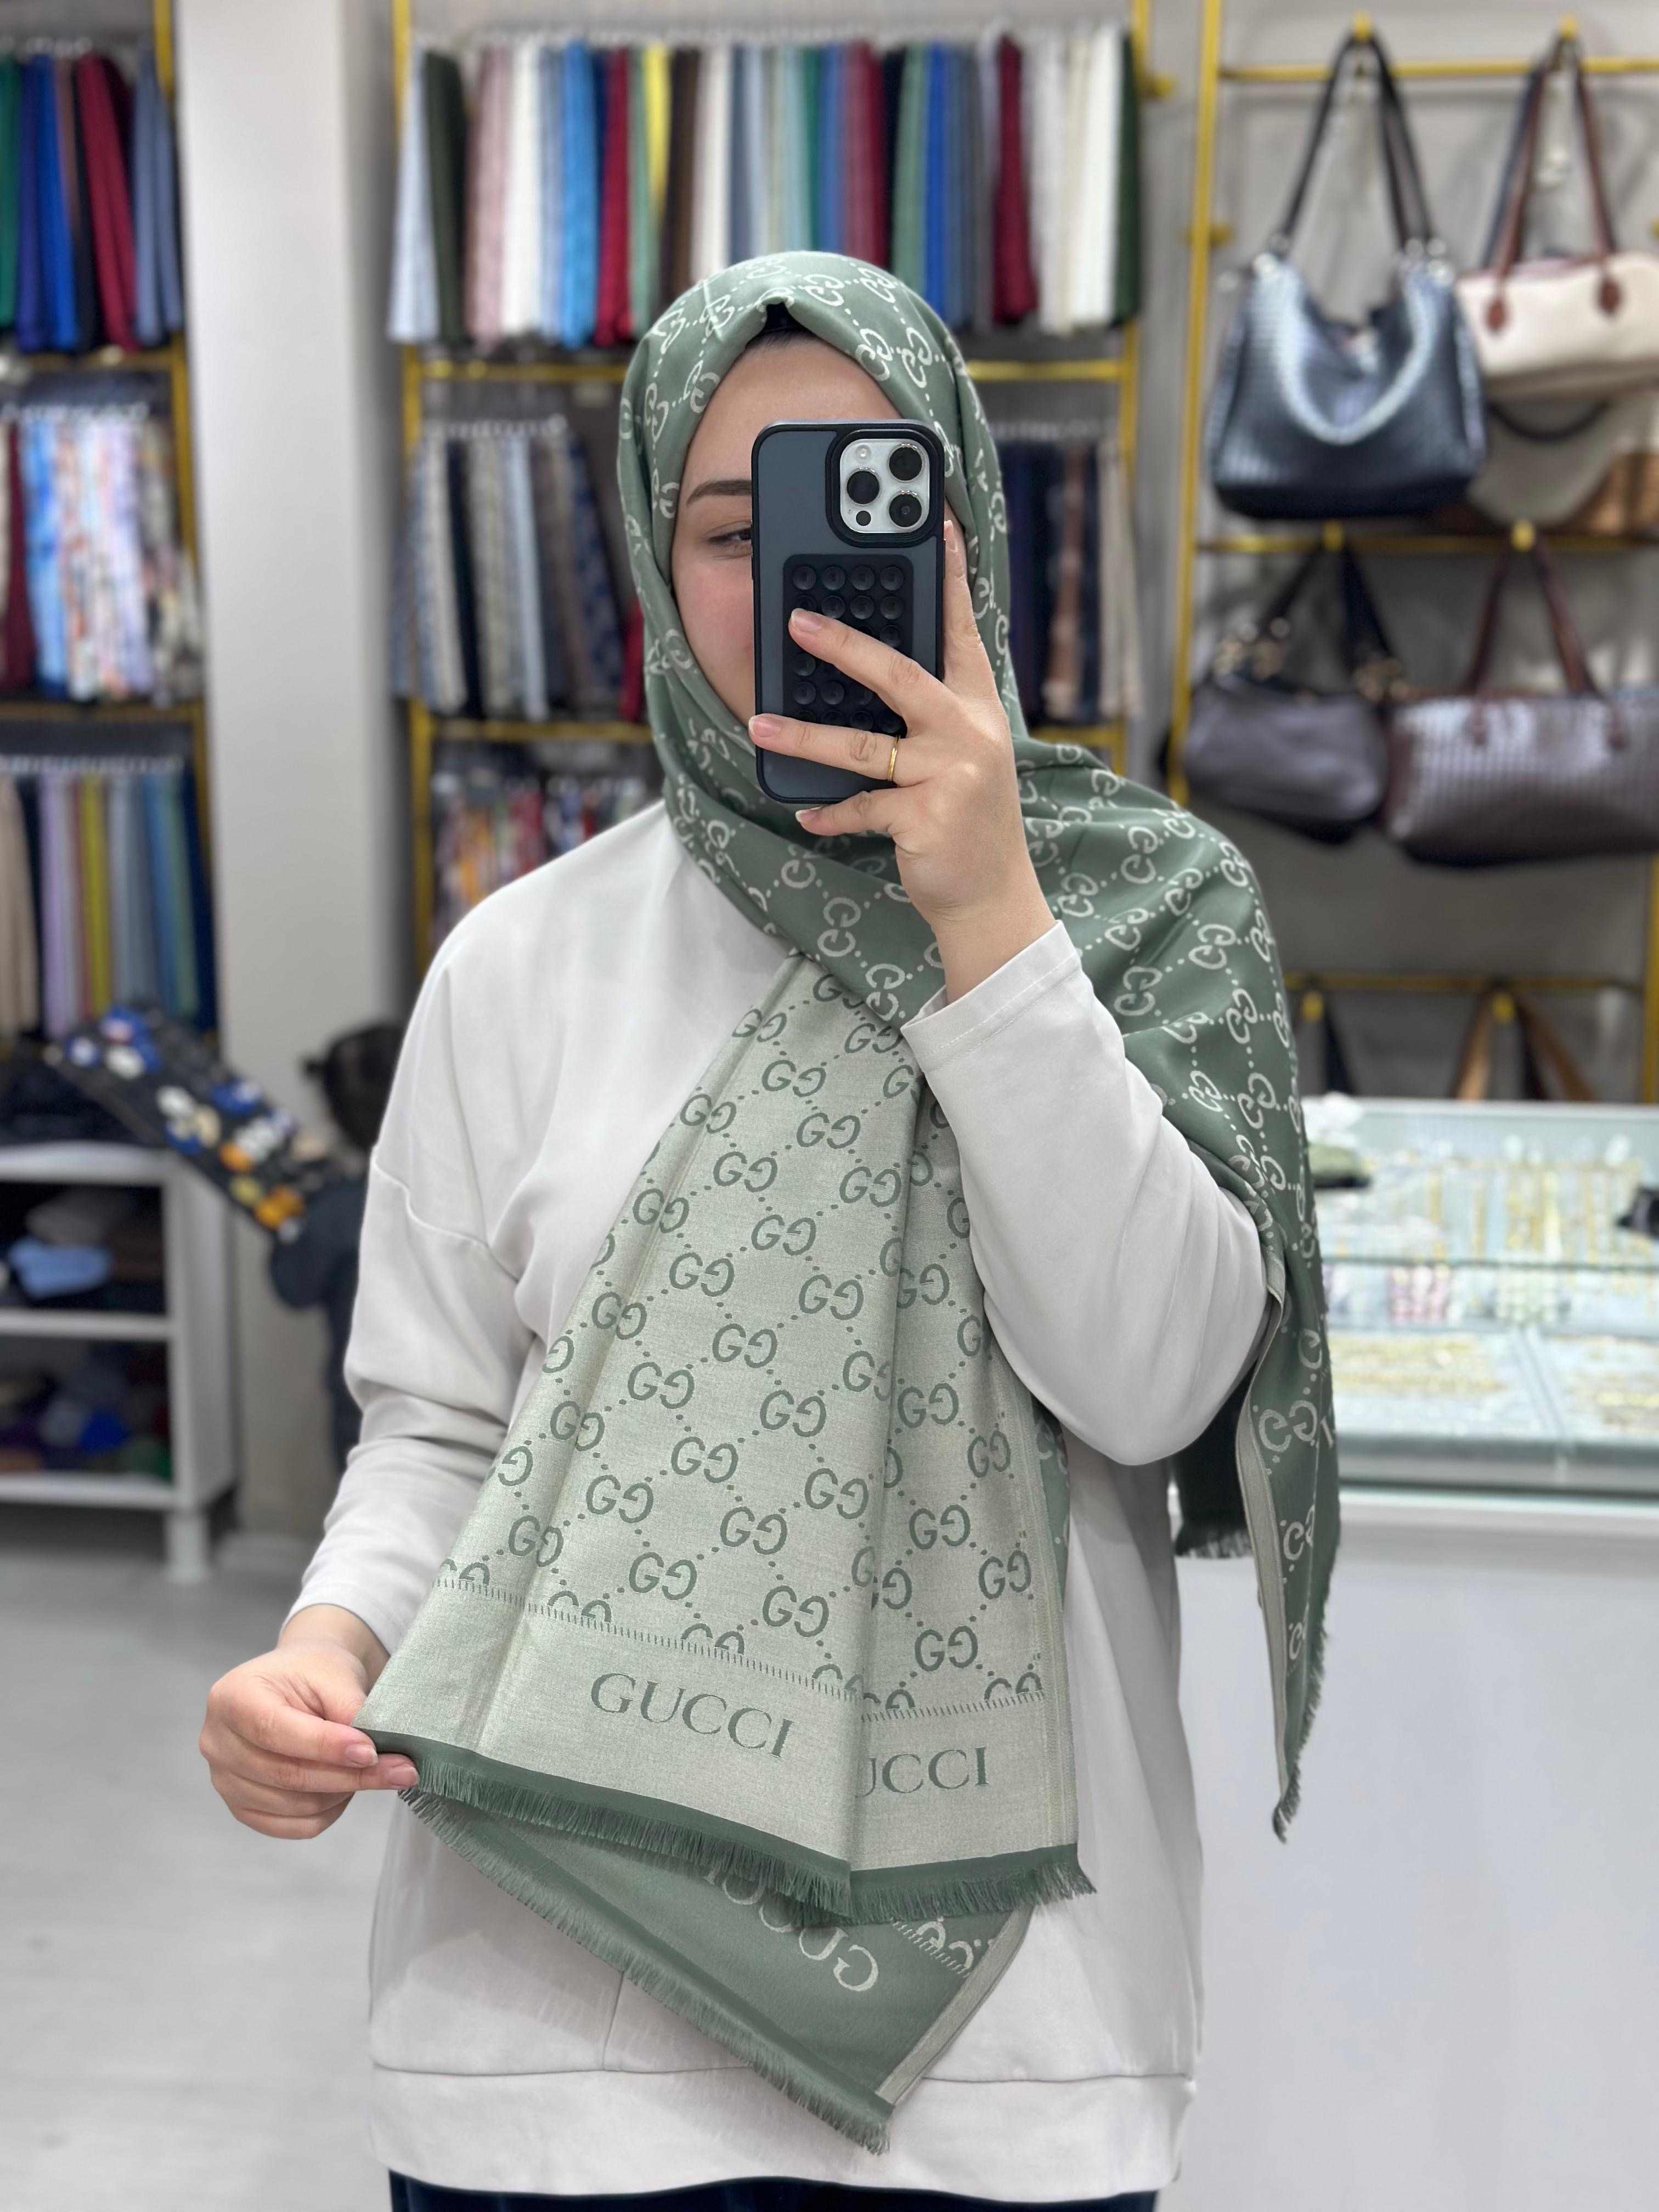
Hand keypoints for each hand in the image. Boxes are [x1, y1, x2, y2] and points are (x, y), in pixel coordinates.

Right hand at [200, 1606, 415, 1838]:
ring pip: (293, 1806)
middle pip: (285, 1774)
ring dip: (342, 1793)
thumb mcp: (334, 1675)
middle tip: (403, 1770)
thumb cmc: (313, 1673)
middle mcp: (216, 1742)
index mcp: (232, 1698)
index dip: (325, 1746)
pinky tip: (346, 1788)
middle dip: (349, 1776)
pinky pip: (291, 1827)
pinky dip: (327, 1813)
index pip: (274, 1731)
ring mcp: (224, 1781)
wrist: (298, 1682)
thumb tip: (373, 1754)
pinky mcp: (242, 1807)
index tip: (371, 1751)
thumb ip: (349, 1710)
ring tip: (373, 1771)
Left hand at [749, 516, 1054, 1003]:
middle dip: (843, 645)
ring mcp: (949, 775)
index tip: (935, 524)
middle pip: (898, 674)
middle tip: (797, 621)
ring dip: (803, 737)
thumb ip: (926, 716)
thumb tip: (859, 680)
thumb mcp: (961, 756)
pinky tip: (810, 815)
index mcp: (976, 707)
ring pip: (861, 745)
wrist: (993, 898)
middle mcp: (968, 732)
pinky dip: (831, 814)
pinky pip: (859, 806)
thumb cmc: (967, 820)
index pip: (961, 629)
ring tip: (758, 725)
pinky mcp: (925, 818)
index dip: (948, 575)